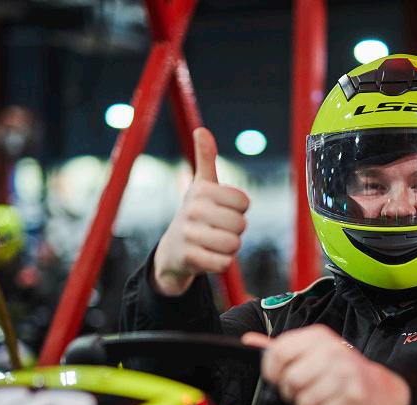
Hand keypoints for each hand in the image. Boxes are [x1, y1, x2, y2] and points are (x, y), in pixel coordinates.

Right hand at [153, 128, 248, 295]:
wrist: (172, 250)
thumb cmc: (195, 214)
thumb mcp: (200, 186)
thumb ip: (205, 158)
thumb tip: (201, 130)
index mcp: (201, 191)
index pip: (244, 202)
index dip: (239, 210)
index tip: (223, 210)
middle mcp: (192, 210)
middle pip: (240, 224)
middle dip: (235, 230)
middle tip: (218, 229)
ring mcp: (189, 235)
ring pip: (234, 244)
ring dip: (230, 248)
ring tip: (215, 242)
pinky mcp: (190, 258)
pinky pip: (224, 262)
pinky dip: (222, 262)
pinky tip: (210, 256)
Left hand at [242, 325, 410, 404]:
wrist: (381, 388)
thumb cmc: (341, 370)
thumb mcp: (313, 352)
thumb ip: (282, 348)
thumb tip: (249, 340)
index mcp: (318, 337)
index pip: (278, 352)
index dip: (271, 372)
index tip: (277, 379)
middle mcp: (332, 351)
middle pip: (289, 380)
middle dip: (291, 394)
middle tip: (303, 392)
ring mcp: (345, 373)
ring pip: (303, 401)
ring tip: (317, 401)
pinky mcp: (354, 397)